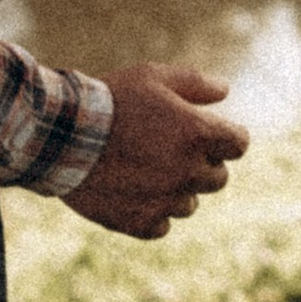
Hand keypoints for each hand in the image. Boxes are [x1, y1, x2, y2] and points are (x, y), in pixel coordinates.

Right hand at [62, 64, 248, 237]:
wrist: (61, 137)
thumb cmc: (110, 100)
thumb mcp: (153, 76)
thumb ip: (195, 83)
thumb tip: (225, 91)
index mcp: (199, 135)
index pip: (239, 145)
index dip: (226, 137)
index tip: (209, 134)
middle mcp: (189, 172)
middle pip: (218, 177)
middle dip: (201, 164)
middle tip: (168, 149)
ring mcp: (166, 201)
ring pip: (189, 203)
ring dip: (176, 189)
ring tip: (143, 169)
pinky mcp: (142, 224)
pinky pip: (162, 225)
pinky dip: (151, 211)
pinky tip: (130, 191)